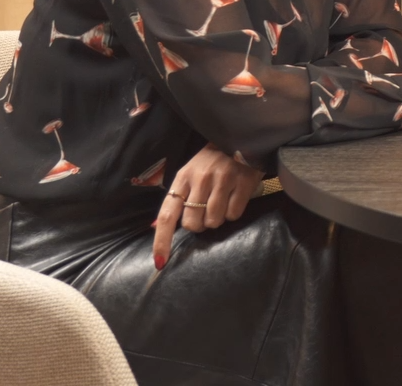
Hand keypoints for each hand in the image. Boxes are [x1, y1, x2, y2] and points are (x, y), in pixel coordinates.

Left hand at [153, 144, 263, 268]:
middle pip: (193, 223)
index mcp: (183, 178)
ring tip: (221, 204)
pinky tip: (234, 199)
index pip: (168, 215)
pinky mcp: (244, 182)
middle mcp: (201, 179)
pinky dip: (233, 213)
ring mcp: (223, 180)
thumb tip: (158, 226)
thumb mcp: (190, 173)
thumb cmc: (212, 161)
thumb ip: (178, 198)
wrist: (241, 138)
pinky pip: (234, 214)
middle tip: (206, 212)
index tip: (160, 261)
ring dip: (217, 219)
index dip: (162, 240)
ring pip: (214, 221)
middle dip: (199, 225)